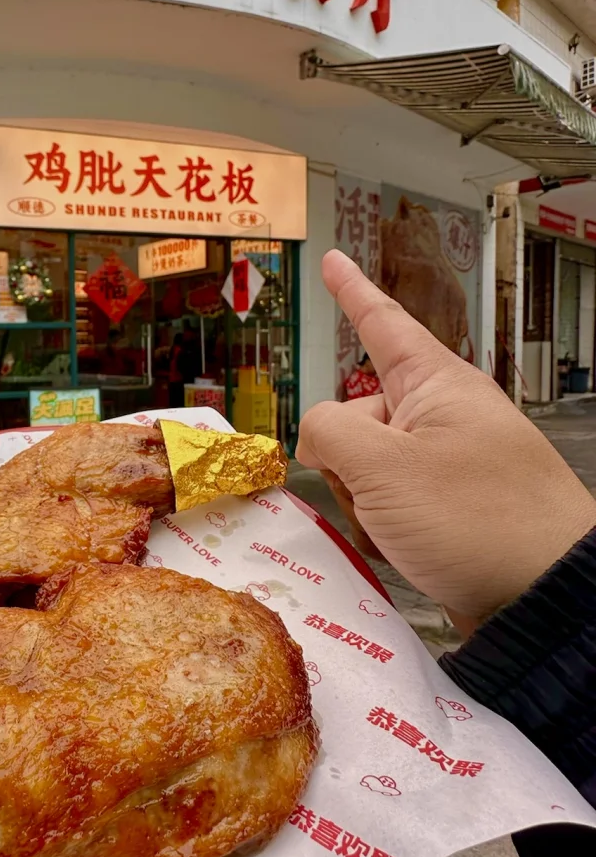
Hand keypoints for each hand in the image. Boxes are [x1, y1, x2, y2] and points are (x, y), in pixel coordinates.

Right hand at [296, 251, 595, 628]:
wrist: (541, 596)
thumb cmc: (476, 519)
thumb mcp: (382, 467)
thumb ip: (328, 432)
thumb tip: (315, 437)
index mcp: (436, 385)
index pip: (382, 323)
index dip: (351, 291)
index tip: (333, 260)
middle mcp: (445, 416)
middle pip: (358, 416)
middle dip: (342, 457)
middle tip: (369, 493)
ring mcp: (449, 464)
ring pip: (368, 468)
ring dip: (361, 502)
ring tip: (394, 531)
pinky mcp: (451, 509)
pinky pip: (391, 506)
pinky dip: (383, 529)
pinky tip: (401, 552)